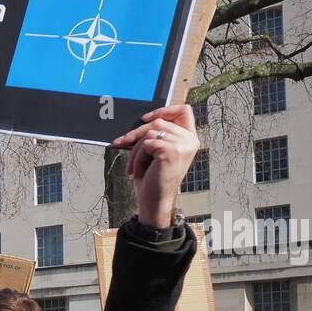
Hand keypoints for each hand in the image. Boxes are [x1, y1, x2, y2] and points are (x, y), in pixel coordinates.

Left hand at [111, 104, 200, 228]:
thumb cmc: (154, 179)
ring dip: (136, 149)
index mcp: (190, 139)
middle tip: (121, 142)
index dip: (165, 109)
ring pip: (150, 133)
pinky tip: (138, 171)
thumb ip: (158, 135)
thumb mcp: (157, 152)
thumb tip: (144, 119)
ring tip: (135, 166)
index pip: (184, 110)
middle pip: (159, 122)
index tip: (146, 118)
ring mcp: (182, 145)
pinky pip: (146, 144)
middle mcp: (190, 140)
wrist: (155, 202)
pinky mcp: (171, 151)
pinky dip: (137, 157)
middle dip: (137, 133)